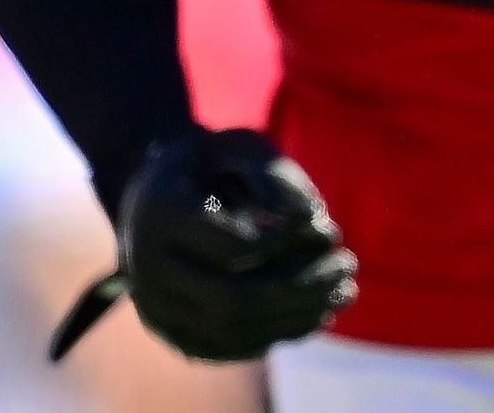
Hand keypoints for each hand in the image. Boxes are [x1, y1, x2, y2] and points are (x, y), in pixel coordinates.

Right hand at [49, 126, 357, 364]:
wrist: (149, 199)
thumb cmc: (205, 163)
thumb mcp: (235, 145)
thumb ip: (273, 174)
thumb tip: (312, 217)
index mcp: (158, 214)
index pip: (233, 246)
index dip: (288, 241)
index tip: (327, 226)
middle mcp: (144, 269)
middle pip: (234, 300)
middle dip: (302, 288)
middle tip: (348, 265)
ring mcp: (155, 309)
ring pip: (235, 332)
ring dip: (299, 316)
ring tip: (345, 290)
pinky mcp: (174, 334)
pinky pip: (231, 348)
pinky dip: (279, 333)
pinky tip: (319, 311)